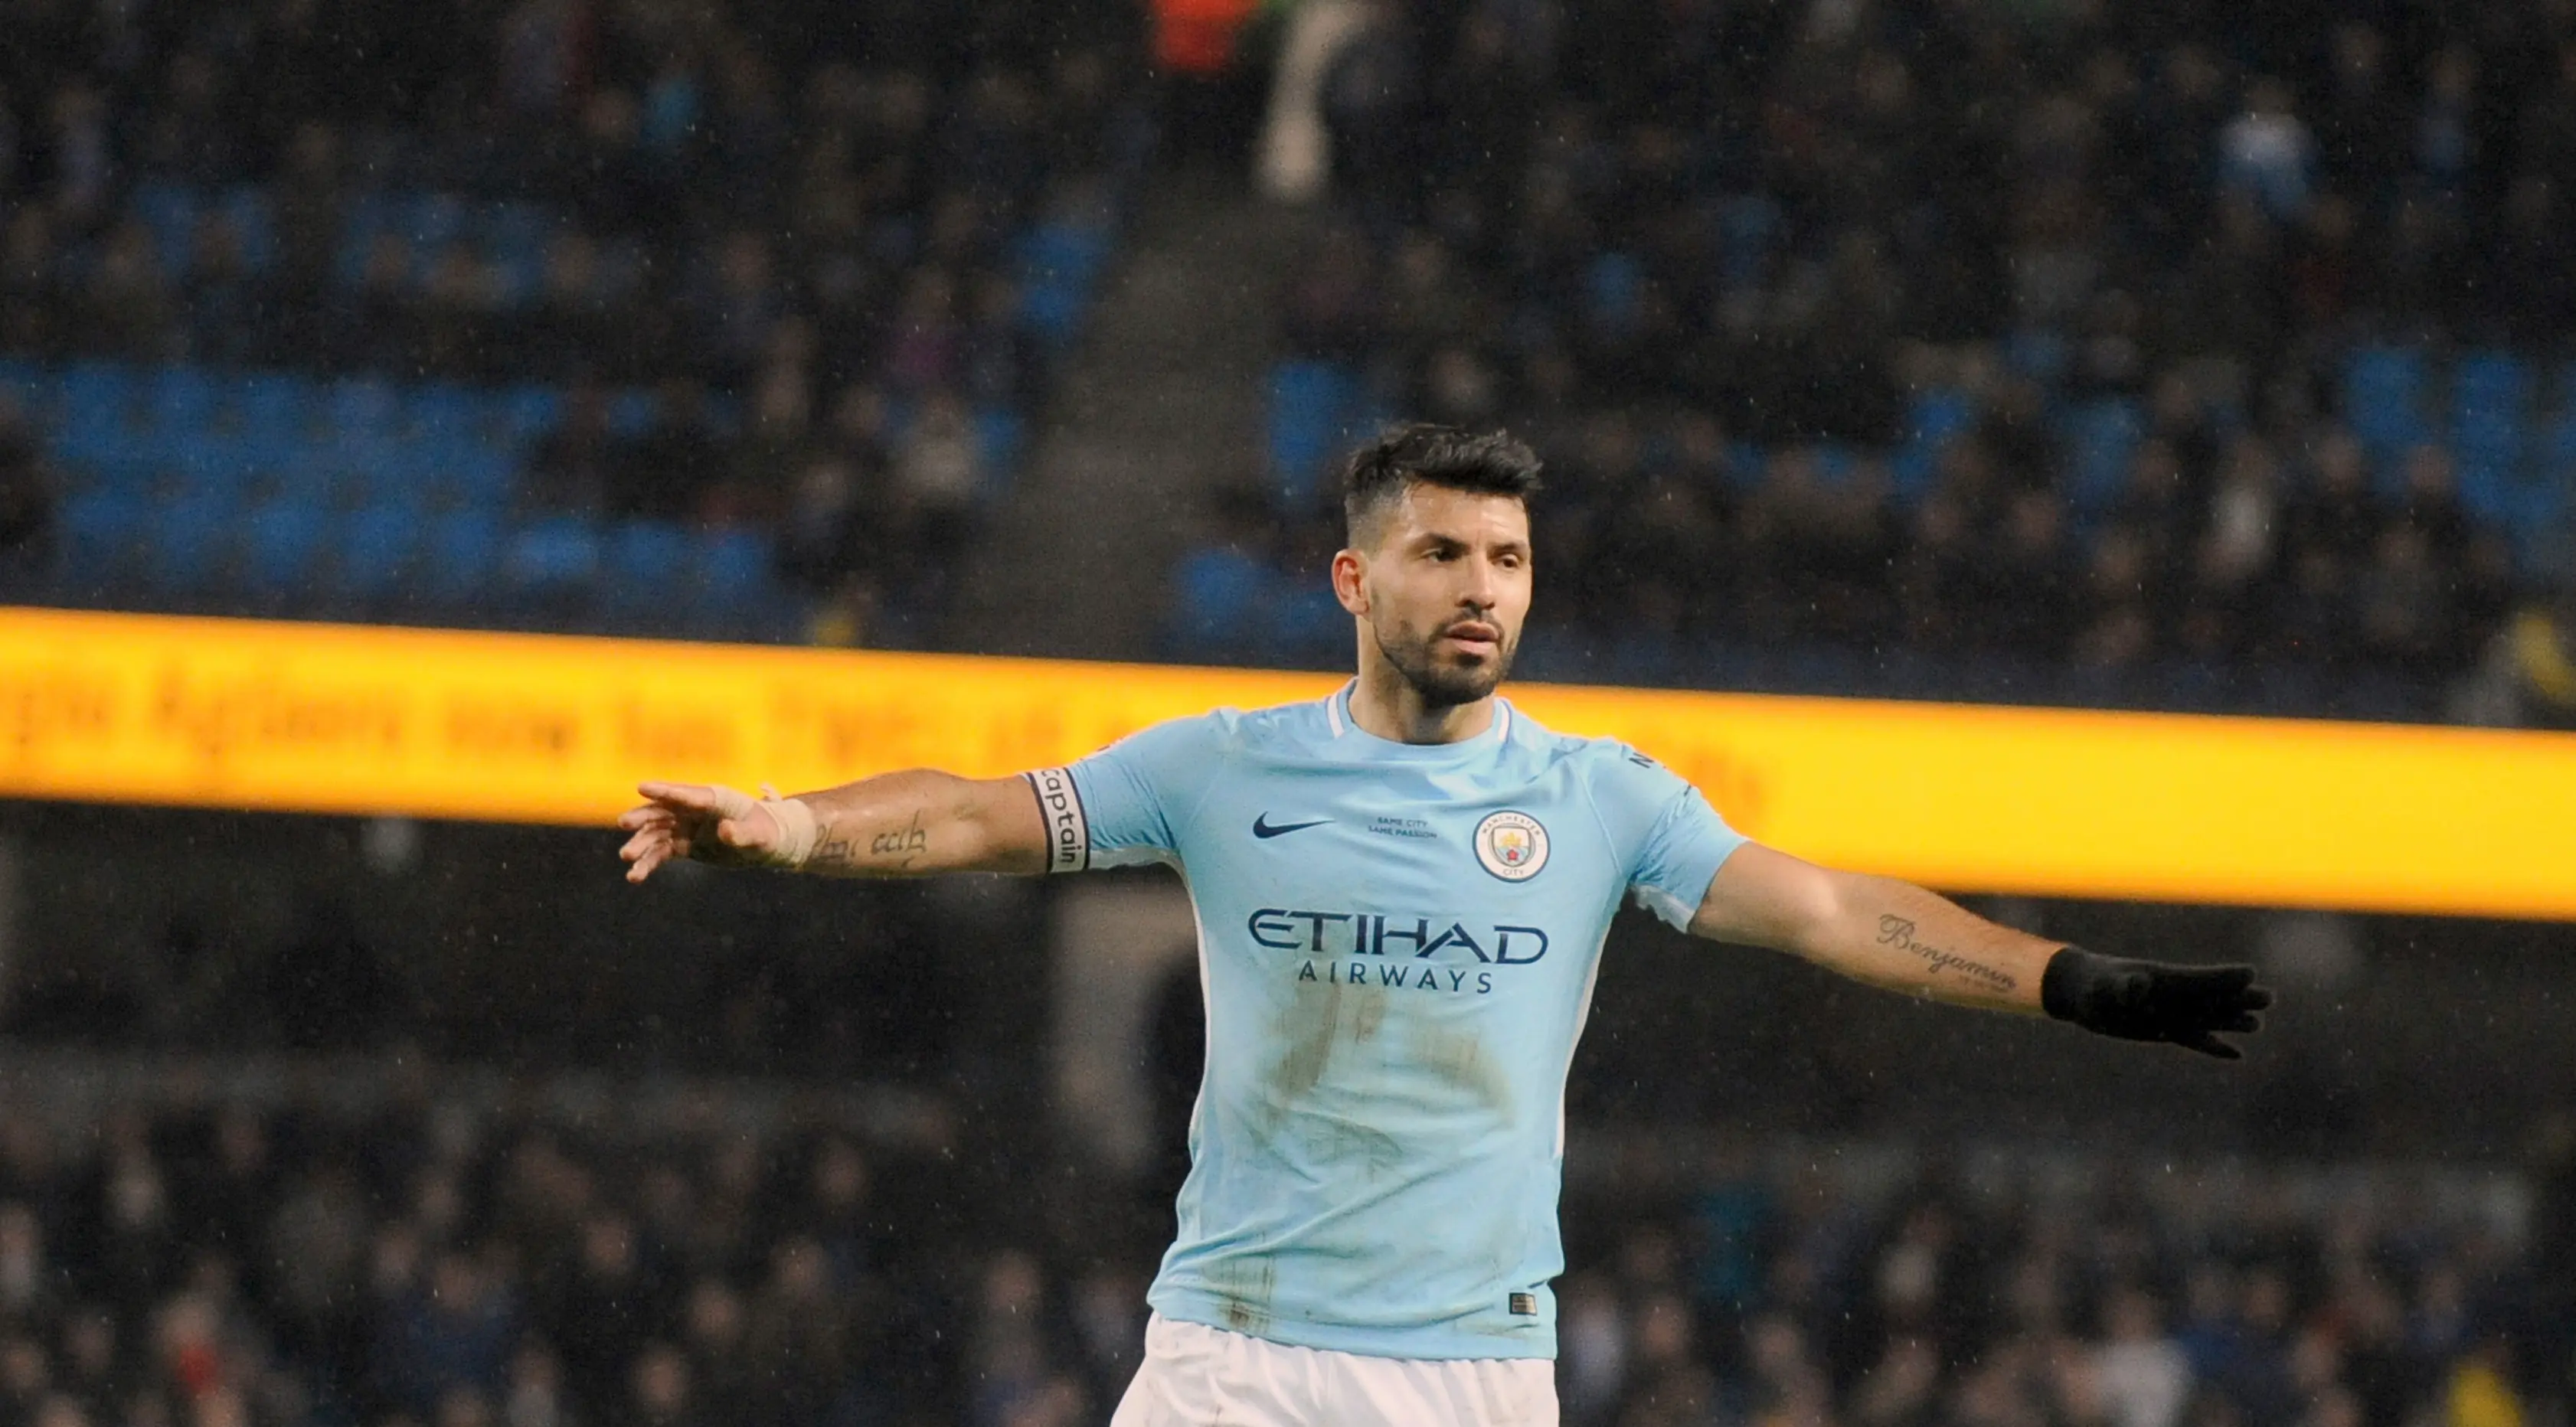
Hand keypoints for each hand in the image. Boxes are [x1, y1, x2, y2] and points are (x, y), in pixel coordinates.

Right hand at [616, 782, 781, 881]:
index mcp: (712, 799)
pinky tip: (634, 877)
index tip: (642, 787)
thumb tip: (725, 830)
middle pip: (662, 811)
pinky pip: (660, 853)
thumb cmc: (766, 832)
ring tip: (626, 857)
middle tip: (624, 823)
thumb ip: (741, 833)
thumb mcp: (757, 835)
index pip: (685, 794)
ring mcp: (685, 827)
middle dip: (643, 817)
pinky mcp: (683, 845)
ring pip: (656, 834)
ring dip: (641, 844)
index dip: (664, 791)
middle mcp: (693, 810)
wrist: (766, 843)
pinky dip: (647, 864)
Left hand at [2041, 947, 2273, 1058]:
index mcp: (2163, 979)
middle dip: (2240, 999)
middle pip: (2213, 998)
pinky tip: (2237, 1055)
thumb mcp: (2105, 985)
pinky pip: (2195, 1040)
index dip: (2223, 976)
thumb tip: (2138, 984)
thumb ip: (2122, 985)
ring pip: (2209, 1019)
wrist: (2084, 993)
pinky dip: (2214, 1047)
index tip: (2249, 973)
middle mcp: (2174, 996)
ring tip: (2257, 1025)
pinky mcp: (2166, 1031)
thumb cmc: (2093, 983)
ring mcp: (2172, 1013)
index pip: (2199, 978)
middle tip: (2269, 999)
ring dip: (2231, 1022)